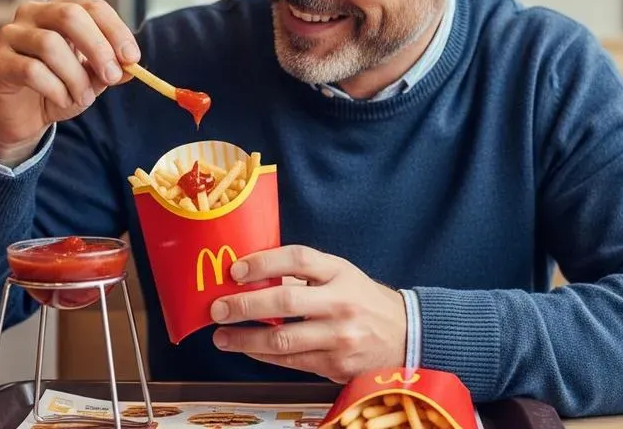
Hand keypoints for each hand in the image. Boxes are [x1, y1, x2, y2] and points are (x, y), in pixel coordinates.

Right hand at [0, 0, 139, 165]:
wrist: (21, 117)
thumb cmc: (56, 89)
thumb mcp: (90, 80)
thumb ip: (109, 70)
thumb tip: (130, 66)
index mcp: (60, 10)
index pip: (93, 7)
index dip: (116, 31)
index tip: (132, 58)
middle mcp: (33, 14)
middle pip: (69, 16)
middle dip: (97, 48)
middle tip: (112, 76)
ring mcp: (11, 35)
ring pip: (50, 45)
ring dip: (75, 76)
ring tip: (83, 96)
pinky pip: (32, 70)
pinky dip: (55, 89)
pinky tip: (62, 100)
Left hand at [208, 245, 406, 382]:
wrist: (405, 336)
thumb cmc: (363, 301)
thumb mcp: (341, 275)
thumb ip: (303, 275)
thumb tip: (251, 277)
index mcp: (340, 273)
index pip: (297, 259)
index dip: (263, 262)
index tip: (235, 270)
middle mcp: (341, 303)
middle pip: (285, 302)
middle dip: (244, 305)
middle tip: (217, 308)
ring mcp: (339, 337)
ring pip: (283, 339)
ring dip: (245, 338)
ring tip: (222, 336)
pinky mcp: (336, 364)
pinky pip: (290, 362)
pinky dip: (263, 355)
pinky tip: (247, 348)